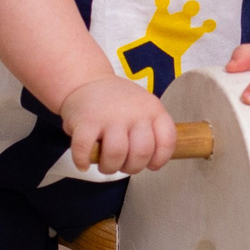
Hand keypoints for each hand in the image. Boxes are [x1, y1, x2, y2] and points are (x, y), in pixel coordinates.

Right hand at [58, 74, 173, 174]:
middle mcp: (134, 111)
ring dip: (109, 167)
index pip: (167, 141)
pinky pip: (85, 150)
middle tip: (123, 165)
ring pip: (116, 155)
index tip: (150, 165)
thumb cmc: (118, 102)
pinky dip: (83, 162)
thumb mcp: (144, 107)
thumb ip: (153, 131)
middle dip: (132, 167)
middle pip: (141, 153)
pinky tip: (84, 163)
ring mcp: (109, 116)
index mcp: (153, 109)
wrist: (87, 81)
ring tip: (105, 165)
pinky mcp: (85, 121)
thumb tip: (154, 162)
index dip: (159, 159)